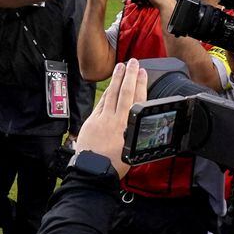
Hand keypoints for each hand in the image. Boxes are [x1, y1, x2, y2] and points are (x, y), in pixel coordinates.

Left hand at [73, 59, 147, 179]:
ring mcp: (101, 119)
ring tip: (120, 67)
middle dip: (128, 75)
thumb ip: (135, 135)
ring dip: (116, 80)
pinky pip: (100, 104)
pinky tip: (108, 87)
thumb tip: (140, 127)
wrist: (93, 172)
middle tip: (132, 62)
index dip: (139, 84)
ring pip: (110, 95)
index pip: (135, 99)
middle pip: (123, 92)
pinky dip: (105, 94)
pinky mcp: (91, 122)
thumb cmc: (114, 166)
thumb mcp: (133, 152)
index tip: (142, 72)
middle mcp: (115, 120)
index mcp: (127, 127)